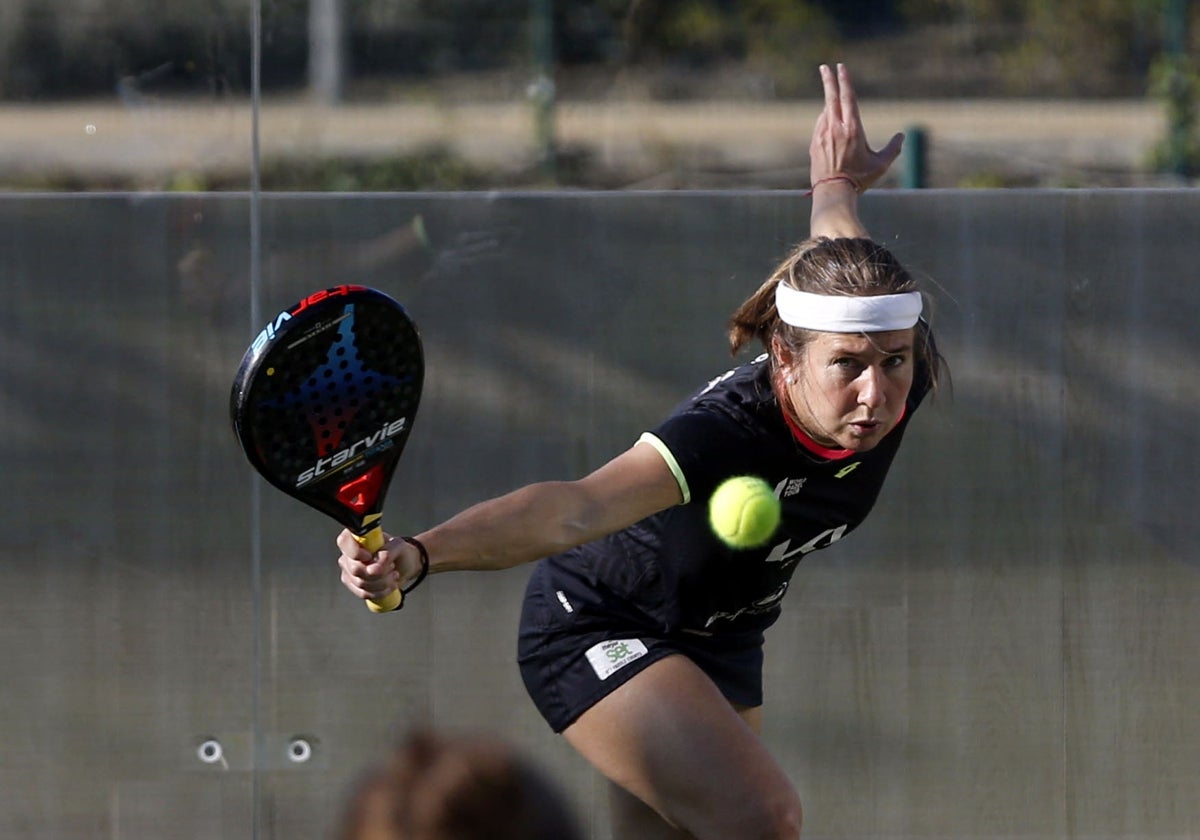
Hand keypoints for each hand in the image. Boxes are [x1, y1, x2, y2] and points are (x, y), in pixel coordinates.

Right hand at [336, 529, 420, 603]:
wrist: (403, 565)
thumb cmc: (399, 551)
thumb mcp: (398, 546)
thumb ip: (387, 552)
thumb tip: (373, 569)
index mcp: (356, 537)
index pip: (344, 541)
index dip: (356, 553)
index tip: (371, 556)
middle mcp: (348, 553)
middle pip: (355, 569)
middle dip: (379, 572)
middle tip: (391, 566)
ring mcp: (348, 570)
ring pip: (361, 583)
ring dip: (382, 582)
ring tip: (394, 574)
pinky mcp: (352, 585)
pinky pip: (363, 593)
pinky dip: (380, 592)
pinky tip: (390, 585)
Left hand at [809, 63, 903, 192]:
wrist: (833, 192)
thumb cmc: (859, 180)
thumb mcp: (881, 164)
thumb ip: (893, 149)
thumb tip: (901, 136)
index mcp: (853, 129)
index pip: (847, 98)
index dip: (845, 81)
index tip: (841, 67)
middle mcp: (835, 128)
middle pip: (831, 98)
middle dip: (828, 80)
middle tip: (824, 67)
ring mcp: (822, 135)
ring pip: (825, 112)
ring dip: (829, 103)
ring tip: (833, 100)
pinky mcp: (814, 144)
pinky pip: (820, 126)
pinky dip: (824, 119)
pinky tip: (828, 119)